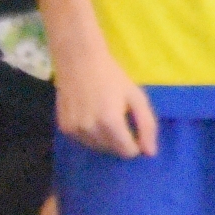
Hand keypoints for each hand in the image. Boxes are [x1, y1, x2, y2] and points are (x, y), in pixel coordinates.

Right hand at [52, 44, 157, 158]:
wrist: (78, 61)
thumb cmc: (112, 76)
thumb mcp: (136, 97)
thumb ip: (147, 126)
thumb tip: (150, 153)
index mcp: (111, 123)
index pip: (128, 151)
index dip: (135, 142)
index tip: (132, 127)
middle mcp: (91, 130)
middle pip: (112, 150)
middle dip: (119, 140)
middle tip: (118, 117)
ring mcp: (74, 130)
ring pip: (97, 147)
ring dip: (104, 138)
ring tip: (103, 115)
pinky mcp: (64, 127)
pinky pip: (83, 140)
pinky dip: (89, 133)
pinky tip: (89, 115)